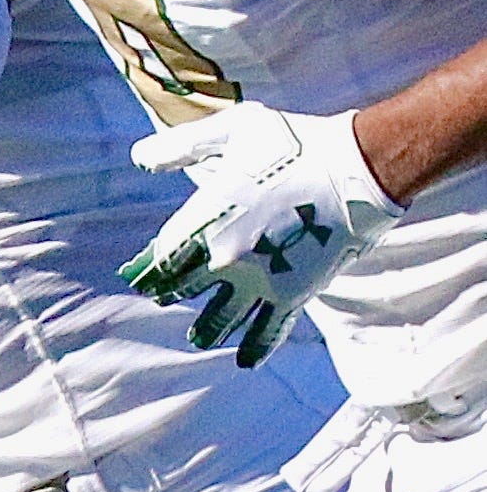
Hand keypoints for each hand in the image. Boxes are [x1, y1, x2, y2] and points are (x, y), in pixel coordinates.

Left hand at [123, 102, 401, 365]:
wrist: (358, 166)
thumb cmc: (294, 143)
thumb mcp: (230, 130)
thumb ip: (182, 147)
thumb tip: (140, 159)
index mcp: (205, 219)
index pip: (164, 254)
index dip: (147, 267)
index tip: (132, 276)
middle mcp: (225, 256)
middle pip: (186, 285)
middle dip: (171, 292)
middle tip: (159, 298)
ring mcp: (261, 278)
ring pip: (223, 315)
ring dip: (207, 328)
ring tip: (197, 338)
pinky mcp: (296, 292)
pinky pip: (271, 329)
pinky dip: (257, 346)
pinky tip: (246, 361)